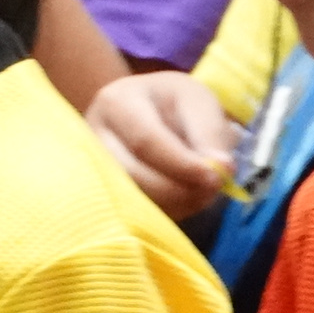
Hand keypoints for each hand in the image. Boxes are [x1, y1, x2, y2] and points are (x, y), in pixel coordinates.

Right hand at [90, 70, 238, 220]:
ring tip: (203, 194)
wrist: (150, 108)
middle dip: (178, 190)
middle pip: (131, 173)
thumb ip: (211, 133)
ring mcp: (92, 164)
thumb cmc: (174, 103)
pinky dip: (165, 210)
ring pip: (129, 196)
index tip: (215, 178)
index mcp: (117, 102)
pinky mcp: (100, 186)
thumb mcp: (198, 102)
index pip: (145, 141)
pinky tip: (186, 199)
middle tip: (213, 190)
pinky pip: (130, 209)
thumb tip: (221, 168)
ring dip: (174, 203)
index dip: (182, 165)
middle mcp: (93, 134)